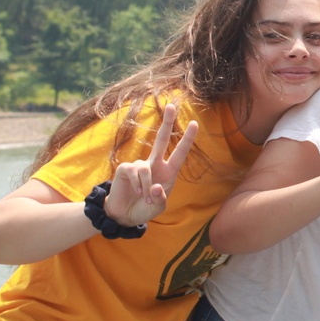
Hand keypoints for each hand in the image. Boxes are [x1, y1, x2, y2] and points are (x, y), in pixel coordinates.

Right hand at [103, 103, 198, 225]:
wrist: (125, 215)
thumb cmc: (145, 209)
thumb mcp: (158, 206)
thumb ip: (160, 197)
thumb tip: (155, 186)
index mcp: (168, 172)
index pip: (180, 152)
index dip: (187, 138)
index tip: (194, 123)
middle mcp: (155, 165)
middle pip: (162, 139)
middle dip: (167, 122)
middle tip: (171, 105)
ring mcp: (139, 165)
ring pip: (146, 168)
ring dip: (146, 186)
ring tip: (145, 198)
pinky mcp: (125, 169)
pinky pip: (134, 172)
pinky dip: (137, 184)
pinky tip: (135, 191)